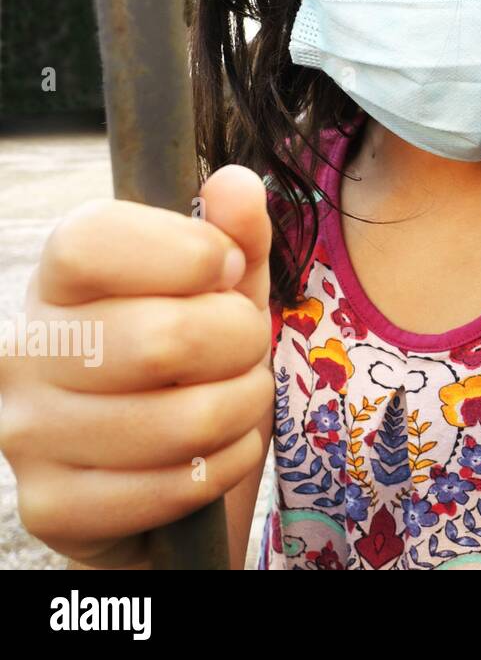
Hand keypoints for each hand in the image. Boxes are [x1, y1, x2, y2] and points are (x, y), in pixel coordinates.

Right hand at [0, 165, 273, 566]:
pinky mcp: (53, 507)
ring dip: (243, 405)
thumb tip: (236, 183)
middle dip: (241, 340)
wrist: (164, 475)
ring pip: (182, 418)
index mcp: (57, 282)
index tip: (226, 267)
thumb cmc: (196, 365)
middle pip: (161, 337)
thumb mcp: (225, 291)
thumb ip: (235, 235)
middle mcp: (25, 352)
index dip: (185, 251)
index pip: (92, 241)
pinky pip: (179, 483)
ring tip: (238, 396)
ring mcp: (28, 434)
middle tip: (246, 345)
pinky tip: (217, 451)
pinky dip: (228, 463)